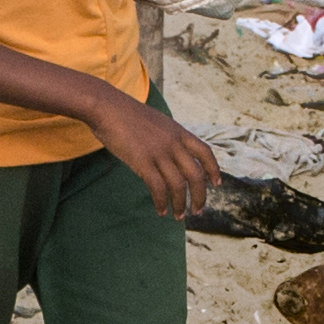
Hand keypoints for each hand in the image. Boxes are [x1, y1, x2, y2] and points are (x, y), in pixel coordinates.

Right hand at [95, 104, 218, 220]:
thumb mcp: (157, 122)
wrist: (107, 108)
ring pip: (178, 185)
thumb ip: (168, 137)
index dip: (213, 170)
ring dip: (180, 204)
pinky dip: (161, 202)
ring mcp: (159, 153)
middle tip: (198, 210)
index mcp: (179, 132)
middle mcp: (173, 143)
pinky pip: (157, 188)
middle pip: (196, 174)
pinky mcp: (143, 162)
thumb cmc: (127, 114)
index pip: (205, 152)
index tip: (216, 184)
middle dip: (200, 196)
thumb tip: (172, 155)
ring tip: (178, 216)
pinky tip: (161, 210)